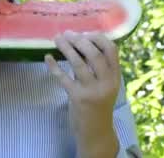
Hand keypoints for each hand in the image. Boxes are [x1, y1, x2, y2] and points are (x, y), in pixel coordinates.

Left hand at [45, 31, 120, 157]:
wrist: (96, 131)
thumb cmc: (98, 104)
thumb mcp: (104, 85)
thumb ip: (96, 67)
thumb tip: (79, 42)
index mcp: (115, 77)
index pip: (111, 50)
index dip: (97, 37)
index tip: (83, 32)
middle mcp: (107, 82)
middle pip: (94, 54)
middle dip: (78, 40)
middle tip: (66, 34)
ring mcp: (92, 91)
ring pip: (78, 64)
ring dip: (66, 48)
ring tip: (56, 39)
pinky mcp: (77, 98)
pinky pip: (63, 78)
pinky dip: (54, 66)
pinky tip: (47, 58)